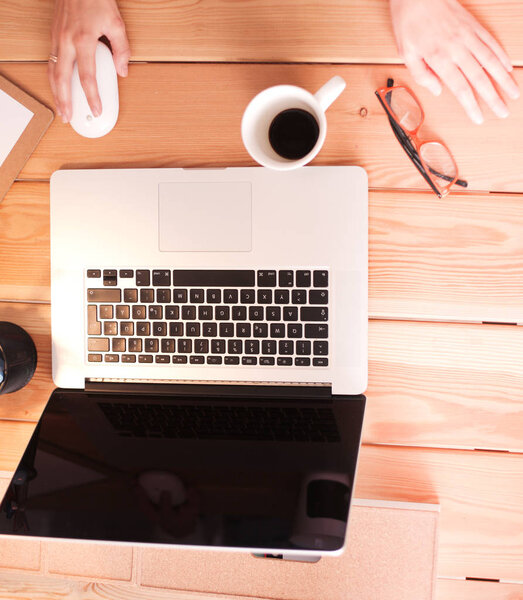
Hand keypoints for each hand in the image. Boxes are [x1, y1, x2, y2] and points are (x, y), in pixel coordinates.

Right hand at [49, 0, 129, 122]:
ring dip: (55, 93)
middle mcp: (66, 41)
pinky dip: (52, 79)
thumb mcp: (116, 22)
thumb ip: (121, 49)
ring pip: (52, 72)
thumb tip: (122, 71)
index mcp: (83, 40)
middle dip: (65, 101)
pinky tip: (57, 88)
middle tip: (68, 118)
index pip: (87, 77)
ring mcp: (57, 38)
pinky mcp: (53, 35)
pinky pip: (50, 61)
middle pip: (62, 79)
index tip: (97, 110)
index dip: (92, 97)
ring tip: (61, 109)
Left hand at [389, 0, 519, 122]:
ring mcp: (468, 36)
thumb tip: (438, 91)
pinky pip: (491, 43)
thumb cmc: (409, 23)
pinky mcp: (473, 25)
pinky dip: (501, 56)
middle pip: (480, 78)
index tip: (479, 117)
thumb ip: (423, 75)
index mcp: (439, 59)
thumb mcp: (406, 54)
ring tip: (514, 92)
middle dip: (493, 97)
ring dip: (504, 78)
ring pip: (491, 61)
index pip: (460, 88)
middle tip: (503, 111)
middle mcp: (457, 48)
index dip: (471, 105)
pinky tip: (507, 67)